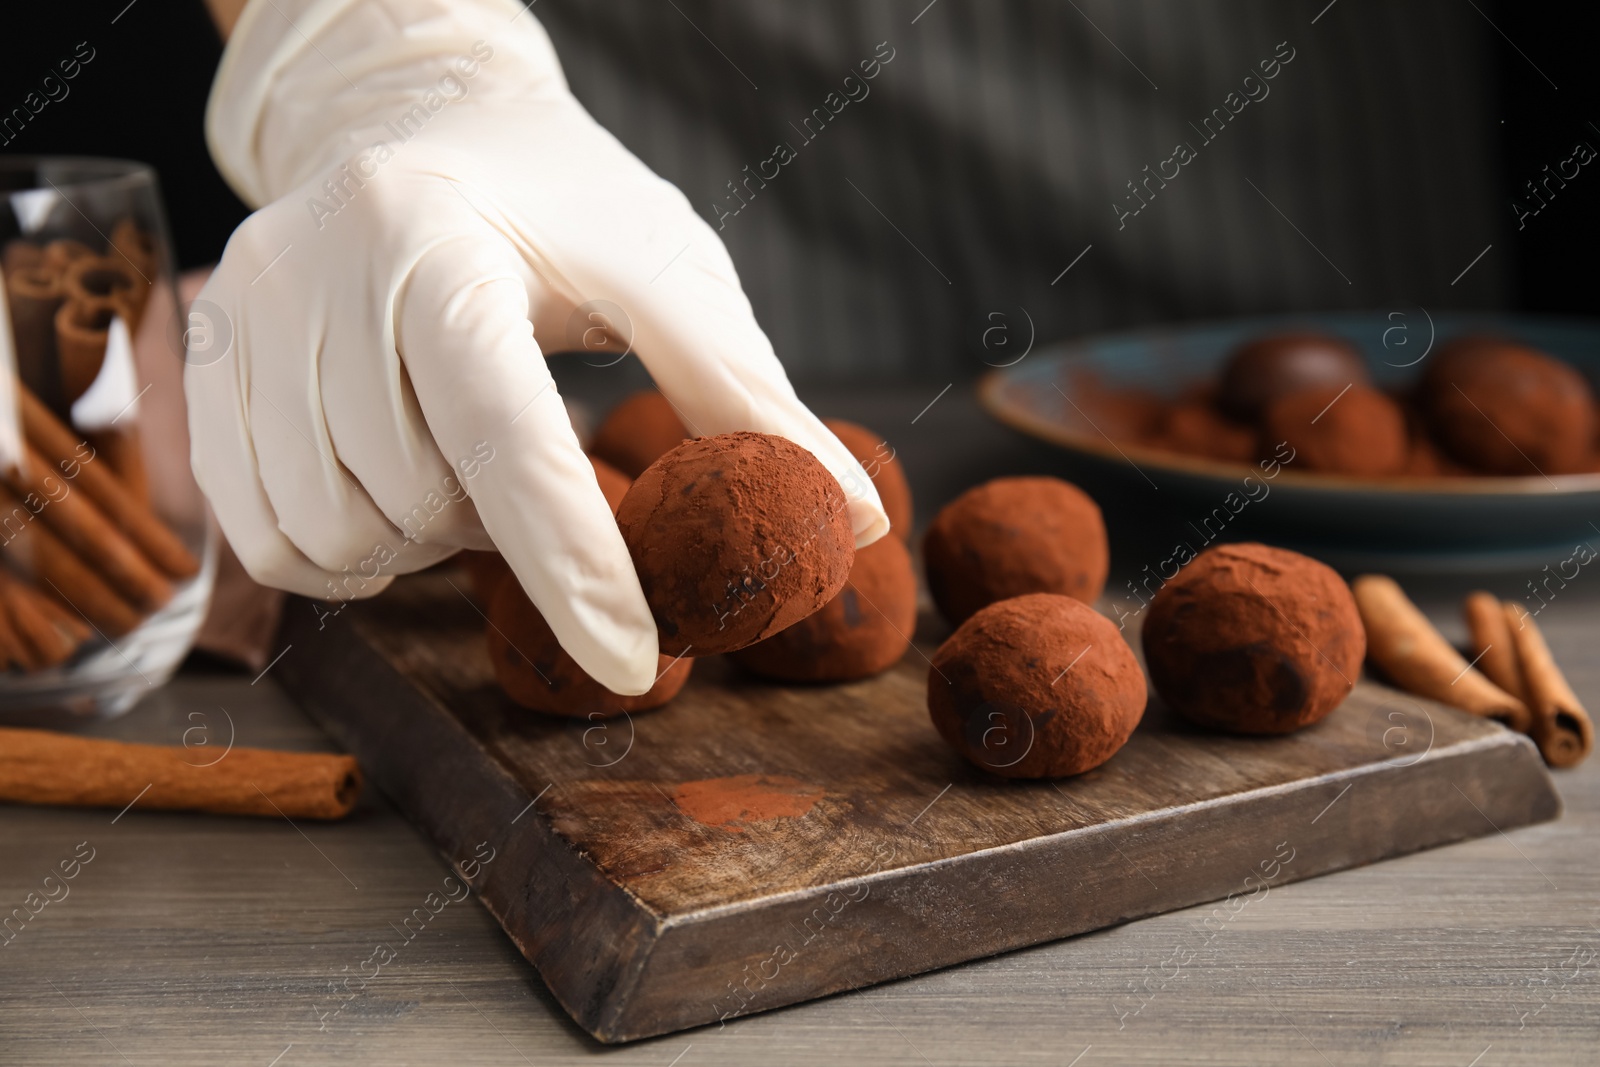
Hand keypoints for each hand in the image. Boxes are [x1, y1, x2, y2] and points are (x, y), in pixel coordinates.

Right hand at [189, 0, 886, 693]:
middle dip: (497, 531)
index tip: (638, 662)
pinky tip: (396, 493)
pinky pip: (264, 539)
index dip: (574, 564)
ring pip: (334, 534)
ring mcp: (242, 319)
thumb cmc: (554, 195)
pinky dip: (344, 556)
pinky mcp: (204, 362)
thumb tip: (846, 521)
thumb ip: (746, 396)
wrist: (406, 115)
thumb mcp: (663, 270)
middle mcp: (317, 274)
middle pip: (414, 500)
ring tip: (463, 469)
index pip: (505, 437)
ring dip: (422, 544)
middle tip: (533, 482)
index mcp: (436, 240)